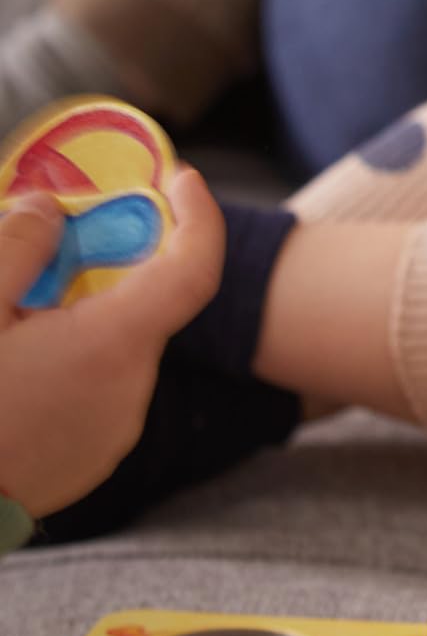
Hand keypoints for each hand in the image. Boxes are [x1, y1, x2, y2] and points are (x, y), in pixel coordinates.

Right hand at [0, 172, 223, 519]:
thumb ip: (18, 247)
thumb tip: (48, 207)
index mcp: (112, 346)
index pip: (195, 268)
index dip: (198, 214)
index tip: (179, 178)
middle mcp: (131, 388)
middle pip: (146, 304)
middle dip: (112, 265)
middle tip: (57, 243)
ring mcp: (115, 429)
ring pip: (118, 347)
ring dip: (83, 319)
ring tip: (17, 316)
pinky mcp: (92, 457)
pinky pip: (99, 388)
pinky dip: (73, 361)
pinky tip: (19, 365)